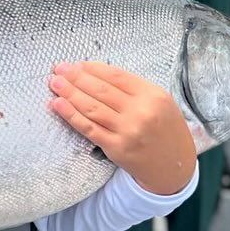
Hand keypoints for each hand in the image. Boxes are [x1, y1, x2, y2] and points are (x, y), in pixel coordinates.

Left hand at [49, 61, 195, 195]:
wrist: (174, 167)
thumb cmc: (163, 129)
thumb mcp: (159, 102)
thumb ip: (132, 88)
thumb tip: (94, 73)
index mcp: (152, 95)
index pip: (115, 75)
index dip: (92, 68)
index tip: (75, 64)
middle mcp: (140, 111)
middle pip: (100, 90)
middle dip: (75, 77)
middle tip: (58, 69)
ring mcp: (127, 131)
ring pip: (91, 107)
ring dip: (69, 93)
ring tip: (54, 83)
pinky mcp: (116, 148)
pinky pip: (88, 128)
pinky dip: (70, 115)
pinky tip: (57, 104)